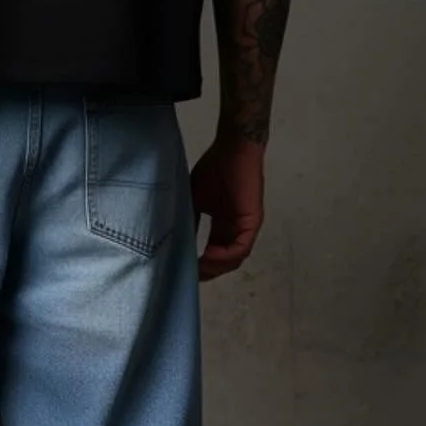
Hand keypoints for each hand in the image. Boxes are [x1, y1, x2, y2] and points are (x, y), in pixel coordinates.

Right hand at [190, 134, 264, 281]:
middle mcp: (236, 230)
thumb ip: (190, 219)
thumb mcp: (195, 199)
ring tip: (197, 269)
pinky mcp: (252, 222)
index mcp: (224, 226)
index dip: (201, 265)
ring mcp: (246, 227)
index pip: (214, 253)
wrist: (231, 149)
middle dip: (208, 271)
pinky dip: (224, 256)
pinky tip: (207, 257)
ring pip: (234, 259)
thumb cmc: (215, 169)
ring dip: (215, 267)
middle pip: (225, 262)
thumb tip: (174, 239)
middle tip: (189, 275)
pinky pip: (240, 247)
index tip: (183, 270)